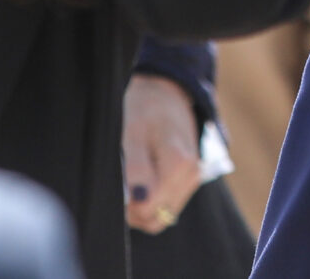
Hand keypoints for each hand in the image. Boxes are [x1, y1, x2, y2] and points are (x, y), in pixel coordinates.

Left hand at [121, 72, 203, 234]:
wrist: (164, 92)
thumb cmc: (144, 110)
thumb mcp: (133, 134)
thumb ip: (137, 169)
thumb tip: (138, 202)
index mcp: (179, 164)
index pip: (147, 209)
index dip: (126, 204)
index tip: (116, 184)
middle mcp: (191, 175)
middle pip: (155, 218)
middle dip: (134, 210)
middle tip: (121, 182)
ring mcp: (193, 178)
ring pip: (162, 215)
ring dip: (142, 206)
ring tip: (131, 177)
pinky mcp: (190, 180)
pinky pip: (167, 205)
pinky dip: (152, 200)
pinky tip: (143, 177)